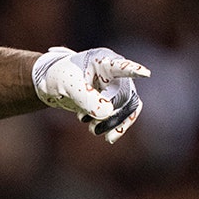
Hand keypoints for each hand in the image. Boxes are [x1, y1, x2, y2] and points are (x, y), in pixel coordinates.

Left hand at [32, 46, 149, 143]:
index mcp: (102, 61)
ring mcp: (117, 87)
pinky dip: (119, 127)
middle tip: (83, 119)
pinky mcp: (115, 101)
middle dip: (109, 112)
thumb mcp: (67, 85)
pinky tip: (109, 138)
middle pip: (124, 95)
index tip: (145, 73)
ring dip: (114, 122)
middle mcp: (115, 73)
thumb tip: (108, 113)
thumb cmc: (60, 77)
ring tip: (93, 131)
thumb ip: (85, 97)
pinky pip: (126, 115)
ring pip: (128, 107)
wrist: (53, 84)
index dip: (133, 70)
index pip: (119, 66)